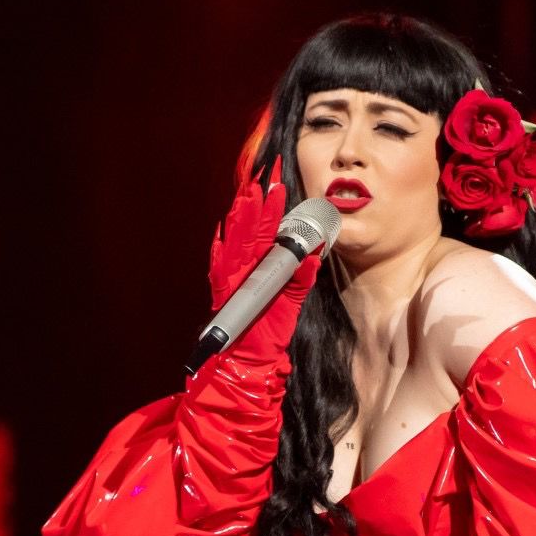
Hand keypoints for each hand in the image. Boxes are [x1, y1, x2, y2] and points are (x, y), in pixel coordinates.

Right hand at [206, 158, 322, 365]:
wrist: (255, 358)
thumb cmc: (270, 328)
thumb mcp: (293, 300)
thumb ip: (302, 278)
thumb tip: (316, 254)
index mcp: (261, 263)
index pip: (267, 228)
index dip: (272, 204)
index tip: (278, 181)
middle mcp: (245, 266)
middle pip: (249, 228)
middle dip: (256, 201)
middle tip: (264, 177)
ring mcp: (233, 278)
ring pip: (235, 243)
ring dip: (240, 221)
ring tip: (246, 198)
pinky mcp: (225, 295)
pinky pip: (219, 272)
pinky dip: (219, 256)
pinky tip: (221, 238)